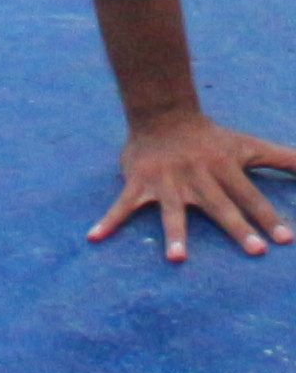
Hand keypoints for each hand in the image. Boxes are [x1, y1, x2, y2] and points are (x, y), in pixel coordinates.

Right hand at [89, 111, 295, 262]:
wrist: (164, 112)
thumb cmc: (213, 138)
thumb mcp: (249, 145)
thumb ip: (284, 158)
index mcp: (225, 169)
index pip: (252, 196)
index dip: (269, 217)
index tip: (285, 240)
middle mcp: (200, 177)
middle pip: (221, 206)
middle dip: (238, 228)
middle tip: (255, 251)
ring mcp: (169, 181)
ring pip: (174, 211)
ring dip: (175, 233)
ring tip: (177, 260)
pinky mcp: (141, 183)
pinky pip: (124, 205)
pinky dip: (109, 221)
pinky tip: (95, 238)